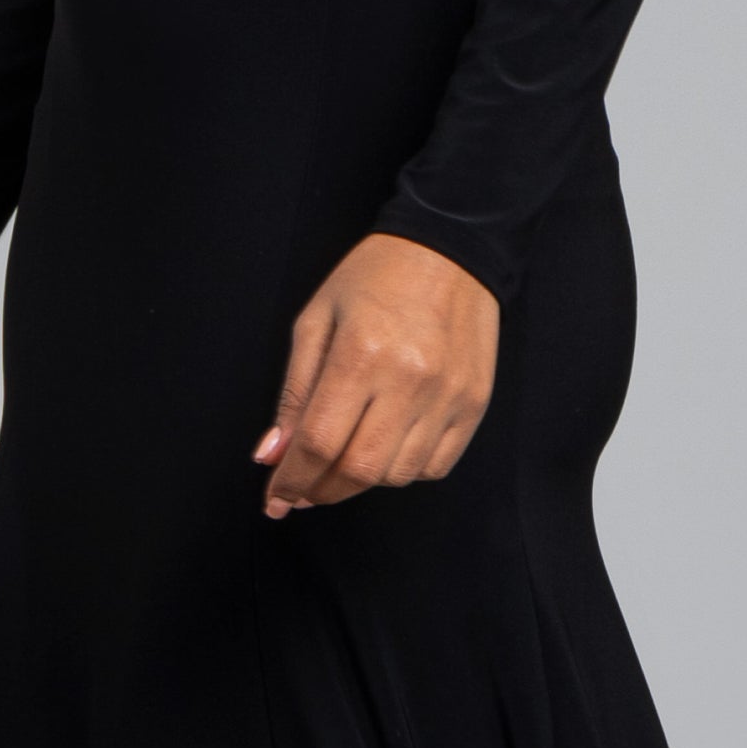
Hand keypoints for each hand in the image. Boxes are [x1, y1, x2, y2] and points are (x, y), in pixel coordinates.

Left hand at [255, 234, 498, 517]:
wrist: (452, 249)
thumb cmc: (376, 278)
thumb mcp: (318, 319)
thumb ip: (295, 392)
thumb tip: (272, 455)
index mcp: (362, 353)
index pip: (318, 442)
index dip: (290, 480)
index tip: (275, 497)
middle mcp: (410, 380)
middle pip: (358, 470)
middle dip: (321, 491)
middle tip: (303, 490)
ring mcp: (448, 396)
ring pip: (397, 475)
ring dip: (361, 481)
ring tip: (344, 459)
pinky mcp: (474, 404)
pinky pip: (434, 466)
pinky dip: (403, 470)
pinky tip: (386, 448)